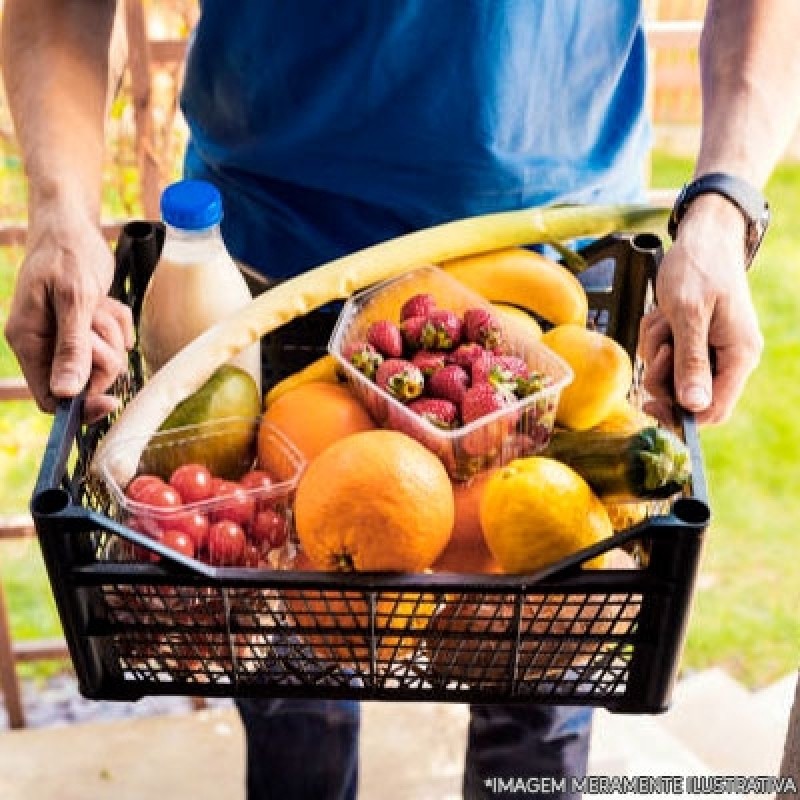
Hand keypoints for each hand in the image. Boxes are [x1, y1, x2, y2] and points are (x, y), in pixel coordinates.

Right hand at [4, 203, 133, 420]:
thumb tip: (65, 393)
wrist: (73, 226)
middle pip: (86, 381)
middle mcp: (45, 344)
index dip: (81, 405)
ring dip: (112, 333)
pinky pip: (117, 342)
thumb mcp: (73, 299)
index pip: (50, 398)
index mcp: (29, 341)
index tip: (109, 401)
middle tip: (97, 324)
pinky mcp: (88, 329)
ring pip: (106, 361)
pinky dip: (119, 323)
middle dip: (102, 355)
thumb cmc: (67, 254)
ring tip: (98, 305)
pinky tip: (106, 302)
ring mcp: (67, 337)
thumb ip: (71, 347)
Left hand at [638, 194, 762, 424]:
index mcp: (739, 356)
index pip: (713, 410)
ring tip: (664, 318)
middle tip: (661, 344)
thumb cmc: (698, 268)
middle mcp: (728, 358)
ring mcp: (710, 349)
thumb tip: (694, 405)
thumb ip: (691, 361)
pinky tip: (662, 313)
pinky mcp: (692, 339)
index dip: (680, 414)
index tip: (648, 401)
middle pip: (686, 395)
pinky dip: (656, 336)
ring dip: (657, 348)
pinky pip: (665, 354)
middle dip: (663, 372)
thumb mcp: (688, 313)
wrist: (702, 237)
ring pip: (670, 373)